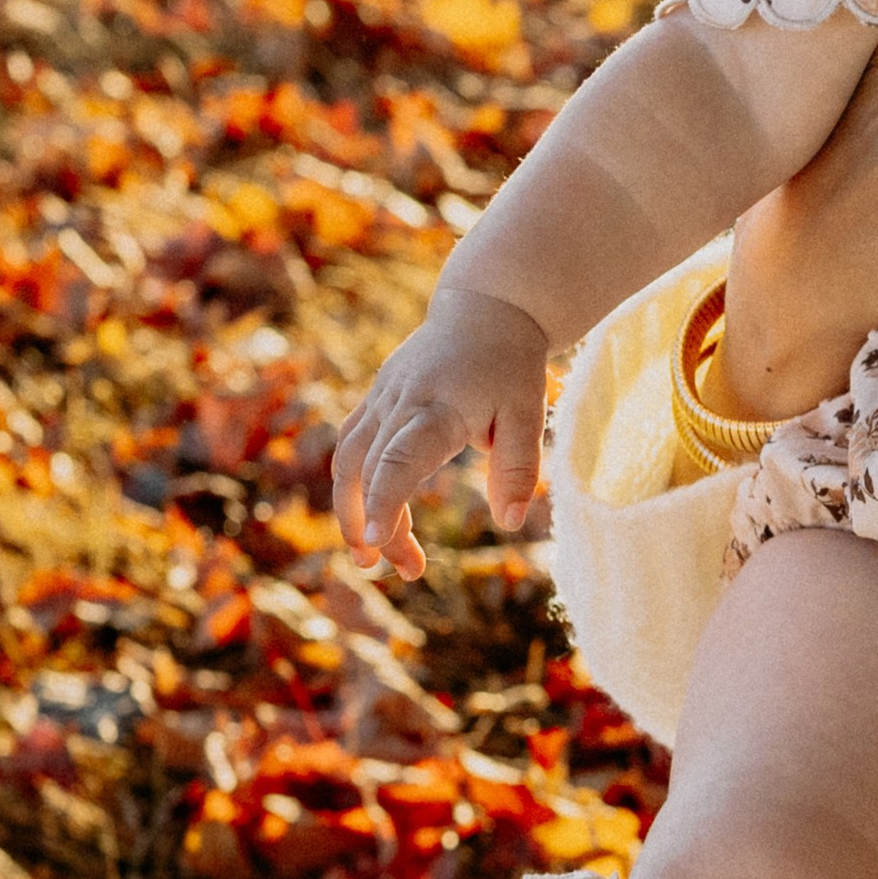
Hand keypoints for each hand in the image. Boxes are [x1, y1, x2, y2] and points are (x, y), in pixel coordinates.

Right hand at [330, 284, 549, 578]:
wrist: (486, 307)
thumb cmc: (512, 363)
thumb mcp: (530, 412)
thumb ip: (521, 468)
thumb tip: (509, 523)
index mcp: (439, 407)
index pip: (399, 460)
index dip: (383, 503)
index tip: (376, 543)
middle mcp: (400, 402)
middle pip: (368, 471)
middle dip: (377, 527)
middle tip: (406, 571)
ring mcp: (382, 398)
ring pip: (347, 459)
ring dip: (351, 510)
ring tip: (372, 554)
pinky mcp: (376, 399)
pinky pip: (351, 445)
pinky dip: (353, 484)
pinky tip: (371, 515)